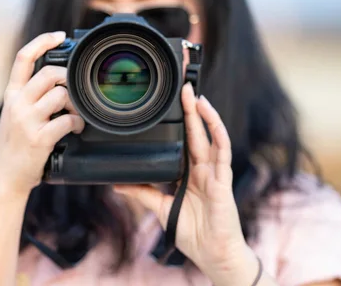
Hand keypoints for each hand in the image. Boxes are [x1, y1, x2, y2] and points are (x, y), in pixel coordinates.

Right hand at [0, 31, 84, 196]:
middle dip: (68, 78)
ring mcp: (27, 121)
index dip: (42, 41)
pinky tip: (76, 129)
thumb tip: (59, 80)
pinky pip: (67, 121)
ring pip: (61, 95)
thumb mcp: (15, 114)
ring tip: (76, 115)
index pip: (24, 58)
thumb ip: (30, 96)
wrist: (4, 176)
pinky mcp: (39, 138)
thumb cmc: (14, 145)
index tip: (59, 36)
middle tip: (74, 91)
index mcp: (11, 94)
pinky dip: (78, 124)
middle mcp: (17, 104)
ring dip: (76, 104)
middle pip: (49, 73)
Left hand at [114, 83, 258, 284]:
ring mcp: (214, 172)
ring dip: (204, 115)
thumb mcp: (161, 207)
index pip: (185, 141)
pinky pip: (222, 152)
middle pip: (197, 133)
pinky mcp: (223, 180)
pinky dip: (217, 132)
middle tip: (182, 86)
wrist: (212, 253)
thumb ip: (142, 192)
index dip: (180, 123)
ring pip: (211, 136)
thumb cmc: (193, 231)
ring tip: (195, 95)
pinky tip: (210, 117)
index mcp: (190, 174)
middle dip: (190, 109)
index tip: (170, 105)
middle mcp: (203, 169)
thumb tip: (117, 183)